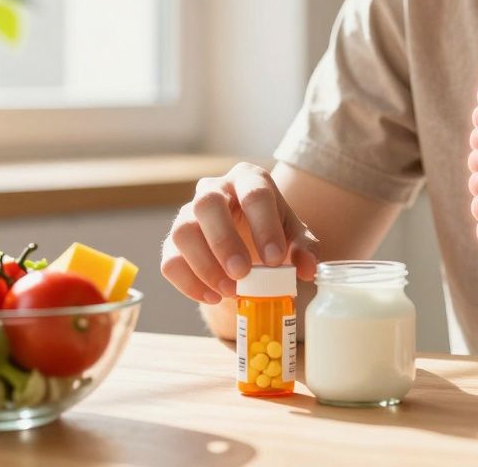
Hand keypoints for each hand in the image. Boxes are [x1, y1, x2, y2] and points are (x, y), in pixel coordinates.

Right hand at [161, 162, 319, 304]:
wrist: (248, 244)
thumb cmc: (272, 232)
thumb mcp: (294, 236)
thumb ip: (305, 249)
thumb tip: (307, 269)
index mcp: (249, 179)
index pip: (254, 194)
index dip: (264, 226)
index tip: (274, 260)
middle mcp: (214, 189)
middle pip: (208, 204)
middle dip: (224, 241)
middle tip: (243, 273)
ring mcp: (188, 214)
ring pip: (183, 232)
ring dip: (205, 265)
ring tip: (230, 291)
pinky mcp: (173, 242)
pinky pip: (170, 260)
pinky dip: (189, 283)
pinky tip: (212, 297)